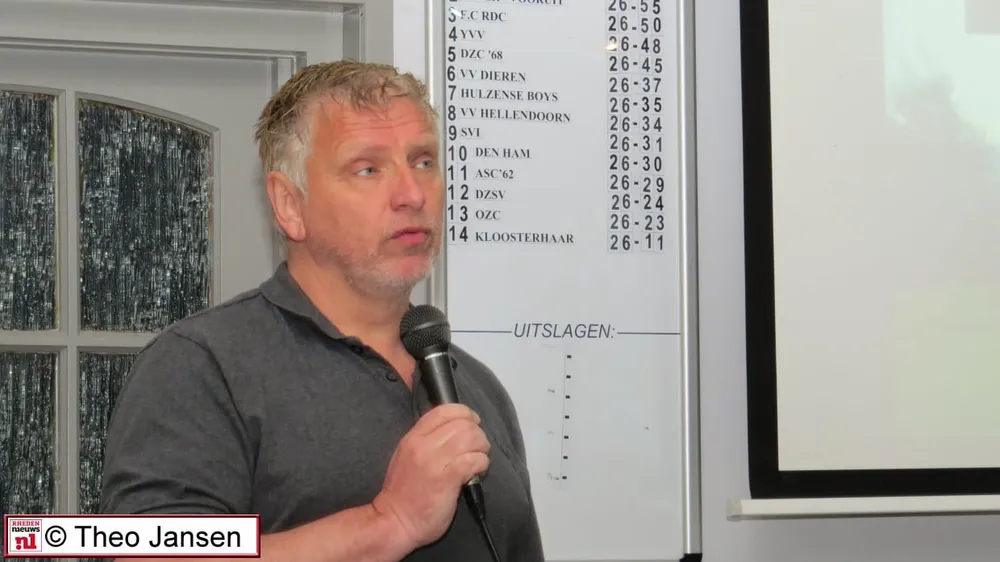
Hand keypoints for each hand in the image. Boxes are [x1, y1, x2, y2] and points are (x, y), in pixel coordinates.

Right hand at [371, 403, 489, 550]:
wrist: (394, 521)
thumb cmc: (403, 493)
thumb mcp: (407, 457)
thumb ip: (426, 441)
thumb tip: (453, 431)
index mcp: (413, 437)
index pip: (444, 410)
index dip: (464, 413)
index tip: (473, 423)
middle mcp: (423, 445)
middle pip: (462, 423)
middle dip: (477, 433)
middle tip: (478, 448)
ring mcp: (435, 461)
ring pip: (471, 438)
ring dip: (482, 448)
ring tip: (479, 459)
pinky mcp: (447, 479)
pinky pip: (473, 460)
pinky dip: (482, 463)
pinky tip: (478, 472)